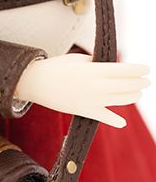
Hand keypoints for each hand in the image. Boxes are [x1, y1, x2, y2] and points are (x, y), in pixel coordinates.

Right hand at [15, 53, 149, 127]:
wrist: (37, 83)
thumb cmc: (58, 67)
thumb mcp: (80, 59)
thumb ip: (99, 64)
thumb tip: (114, 69)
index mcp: (96, 70)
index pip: (127, 70)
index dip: (140, 69)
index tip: (146, 69)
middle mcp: (97, 86)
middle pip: (128, 85)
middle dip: (141, 83)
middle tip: (146, 81)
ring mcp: (92, 100)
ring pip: (122, 100)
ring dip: (133, 96)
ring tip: (136, 93)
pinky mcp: (85, 111)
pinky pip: (104, 118)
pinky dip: (115, 121)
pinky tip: (122, 123)